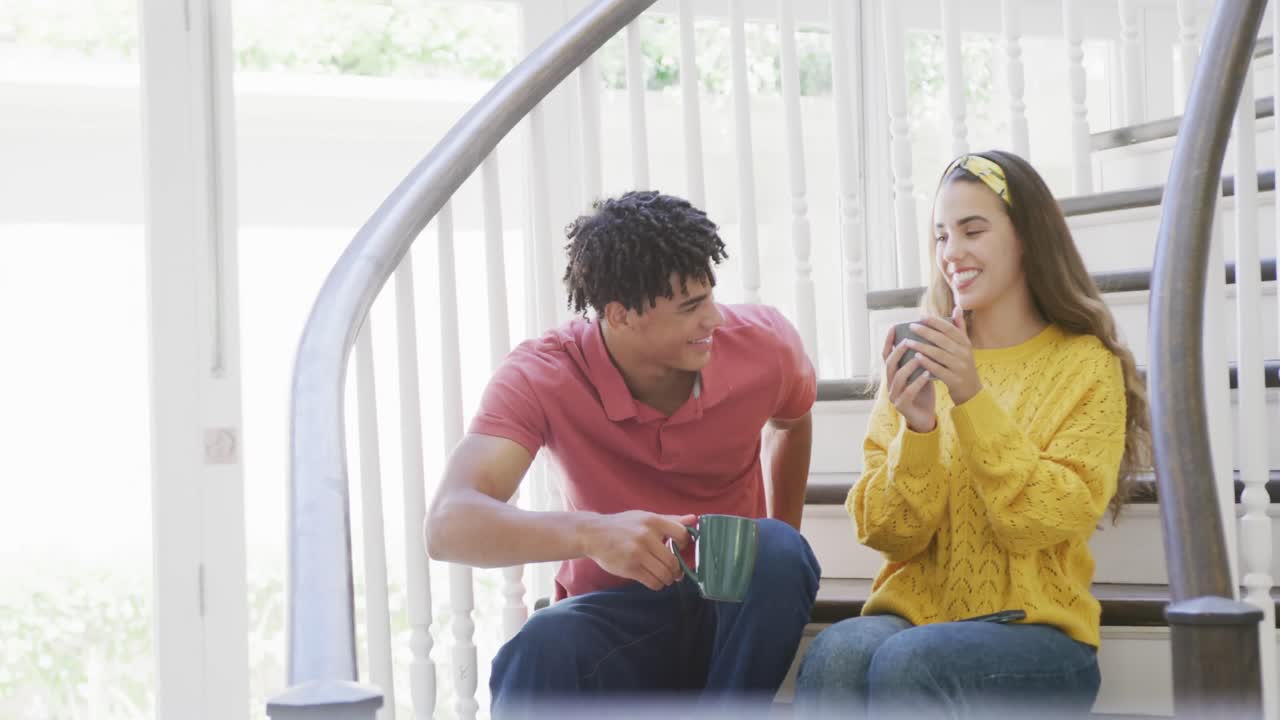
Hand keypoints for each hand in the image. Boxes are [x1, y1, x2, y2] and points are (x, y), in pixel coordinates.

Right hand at [580, 511, 696, 590]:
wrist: (594, 534)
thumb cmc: (623, 525)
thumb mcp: (645, 517)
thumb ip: (670, 520)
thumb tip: (694, 519)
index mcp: (652, 521)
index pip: (682, 534)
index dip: (684, 544)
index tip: (679, 549)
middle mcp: (646, 536)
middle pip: (674, 561)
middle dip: (677, 571)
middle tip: (675, 573)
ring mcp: (637, 553)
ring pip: (665, 574)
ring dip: (668, 579)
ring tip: (664, 577)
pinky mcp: (630, 568)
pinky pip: (653, 582)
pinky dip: (657, 584)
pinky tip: (654, 580)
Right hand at [883, 325, 935, 432]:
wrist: (925, 418)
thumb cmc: (923, 393)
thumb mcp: (921, 373)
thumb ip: (920, 360)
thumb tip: (927, 338)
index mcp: (894, 375)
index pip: (886, 355)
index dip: (888, 342)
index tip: (893, 327)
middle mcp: (890, 384)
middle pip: (889, 364)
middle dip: (898, 352)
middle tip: (908, 341)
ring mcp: (895, 395)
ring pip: (898, 378)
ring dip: (909, 366)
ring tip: (920, 358)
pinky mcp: (903, 406)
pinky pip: (908, 392)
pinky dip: (918, 383)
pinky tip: (927, 375)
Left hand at [903, 308, 982, 404]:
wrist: (971, 391)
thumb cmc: (963, 365)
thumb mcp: (965, 347)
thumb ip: (959, 328)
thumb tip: (957, 307)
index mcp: (965, 344)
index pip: (950, 329)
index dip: (936, 321)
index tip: (921, 316)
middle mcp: (964, 354)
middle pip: (942, 340)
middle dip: (926, 332)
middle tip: (911, 326)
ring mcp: (960, 367)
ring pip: (939, 354)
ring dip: (922, 346)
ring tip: (908, 342)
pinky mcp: (954, 380)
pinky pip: (938, 370)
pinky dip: (927, 363)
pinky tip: (916, 357)